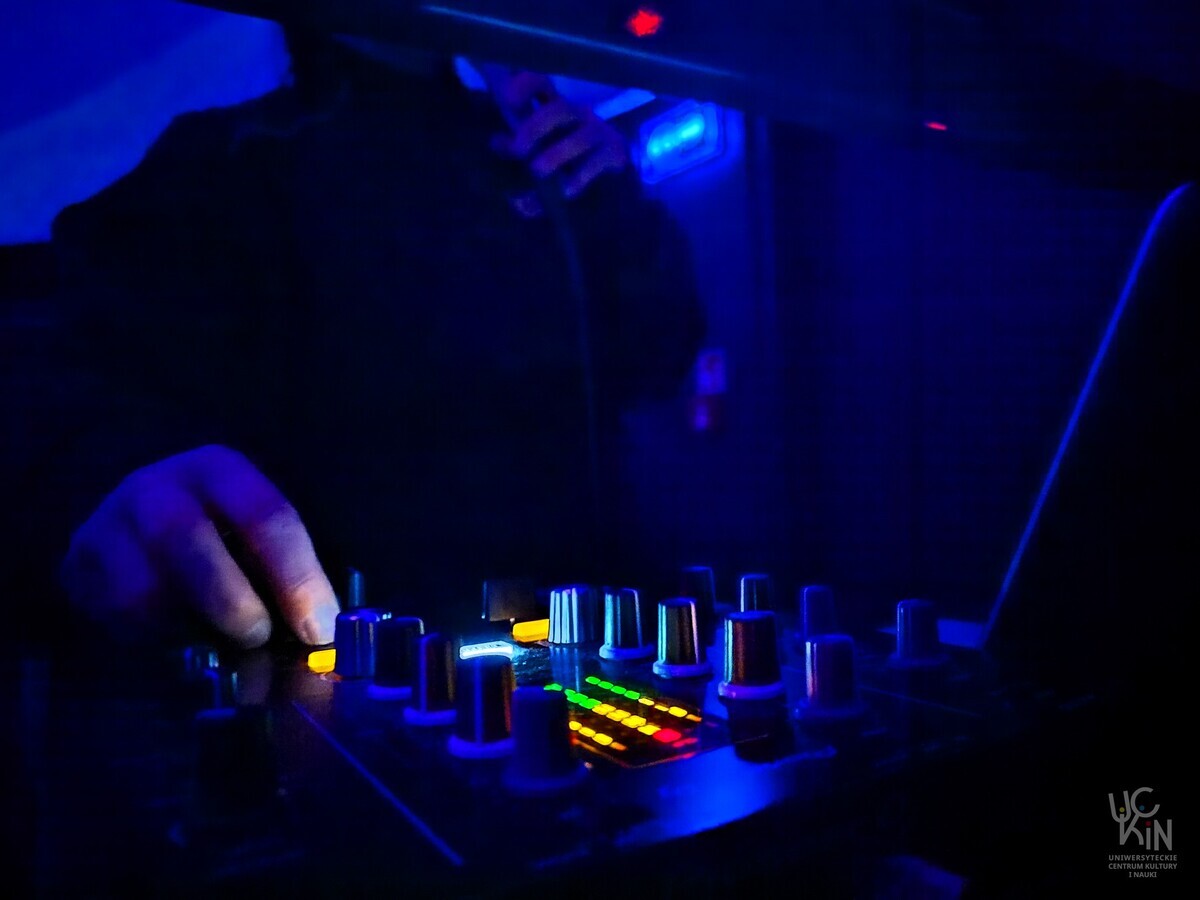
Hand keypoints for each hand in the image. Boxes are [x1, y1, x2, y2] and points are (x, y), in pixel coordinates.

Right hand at [61, 445, 338, 648]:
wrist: (139, 533)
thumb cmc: (221, 540)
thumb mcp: (256, 542)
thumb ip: (284, 577)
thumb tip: (321, 633)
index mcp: (220, 470)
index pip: (265, 515)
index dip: (297, 578)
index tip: (318, 628)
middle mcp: (158, 485)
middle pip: (186, 537)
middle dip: (230, 601)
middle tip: (258, 638)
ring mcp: (109, 521)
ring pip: (143, 586)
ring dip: (186, 626)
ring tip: (212, 635)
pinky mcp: (78, 561)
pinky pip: (113, 613)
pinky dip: (150, 636)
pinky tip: (171, 631)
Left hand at [487, 70, 628, 215]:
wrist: (614, 187)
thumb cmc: (569, 165)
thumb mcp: (539, 155)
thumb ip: (518, 148)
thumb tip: (497, 142)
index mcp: (555, 111)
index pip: (542, 86)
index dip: (525, 86)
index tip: (508, 99)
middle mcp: (578, 116)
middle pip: (560, 109)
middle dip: (536, 127)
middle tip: (518, 149)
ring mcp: (599, 133)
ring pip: (580, 137)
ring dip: (556, 154)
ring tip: (538, 171)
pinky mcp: (615, 154)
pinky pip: (597, 162)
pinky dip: (579, 176)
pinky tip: (566, 191)